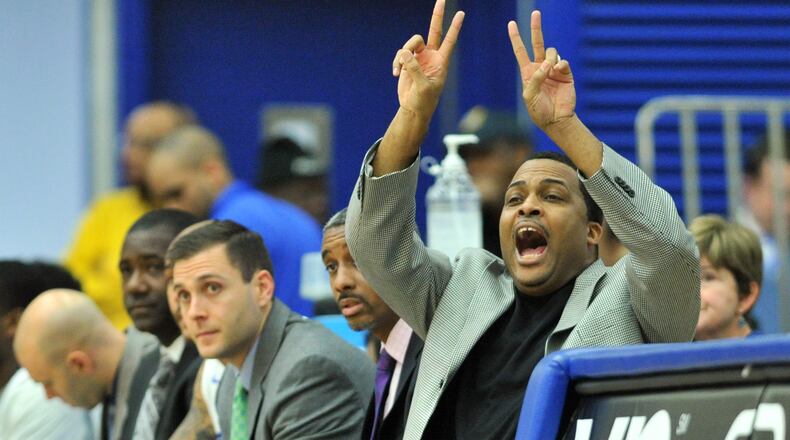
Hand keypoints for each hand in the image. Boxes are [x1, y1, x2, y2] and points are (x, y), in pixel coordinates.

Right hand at [392, 0, 463, 119]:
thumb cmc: (424, 101)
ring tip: (399, 69)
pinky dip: (396, 62)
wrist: (413, 108)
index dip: (455, 27)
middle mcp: (431, 56)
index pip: (449, 40)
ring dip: (403, 53)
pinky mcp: (407, 62)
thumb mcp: (422, 87)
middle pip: (434, 30)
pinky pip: (400, 53)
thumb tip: (405, 52)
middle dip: (438, 15)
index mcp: (441, 62)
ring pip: (411, 42)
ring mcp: (419, 58)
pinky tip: (395, 74)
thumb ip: (415, 69)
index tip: (461, 13)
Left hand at [508, 11, 574, 130]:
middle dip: (536, 28)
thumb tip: (546, 64)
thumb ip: (535, 79)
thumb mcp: (529, 96)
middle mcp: (540, 68)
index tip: (511, 24)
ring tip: (550, 71)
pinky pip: (563, 61)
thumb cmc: (539, 111)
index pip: (520, 51)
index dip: (516, 38)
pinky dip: (560, 65)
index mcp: (528, 72)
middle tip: (536, 13)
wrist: (556, 120)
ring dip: (549, 58)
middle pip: (537, 43)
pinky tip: (558, 71)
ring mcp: (553, 69)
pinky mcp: (565, 73)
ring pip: (552, 52)